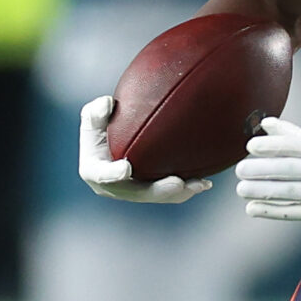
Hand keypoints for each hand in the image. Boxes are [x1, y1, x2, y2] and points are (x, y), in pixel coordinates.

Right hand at [76, 96, 210, 203]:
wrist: (117, 138)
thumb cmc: (104, 125)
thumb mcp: (94, 117)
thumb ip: (96, 111)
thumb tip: (107, 103)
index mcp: (94, 171)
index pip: (102, 175)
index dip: (112, 174)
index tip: (126, 168)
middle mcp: (114, 187)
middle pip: (137, 193)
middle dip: (158, 190)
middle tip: (178, 183)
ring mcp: (134, 191)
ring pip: (158, 196)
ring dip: (179, 193)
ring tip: (200, 184)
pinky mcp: (151, 190)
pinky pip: (170, 194)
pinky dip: (187, 189)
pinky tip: (205, 183)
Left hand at [235, 117, 300, 225]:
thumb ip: (292, 134)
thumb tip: (265, 123)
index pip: (296, 145)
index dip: (271, 145)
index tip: (250, 147)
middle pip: (290, 169)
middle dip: (262, 169)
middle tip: (240, 170)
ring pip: (290, 192)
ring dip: (262, 191)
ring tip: (242, 189)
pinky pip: (294, 212)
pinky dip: (271, 211)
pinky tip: (252, 208)